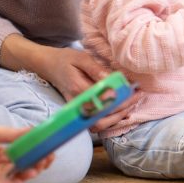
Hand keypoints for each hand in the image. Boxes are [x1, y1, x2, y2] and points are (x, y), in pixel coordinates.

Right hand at [0, 37, 135, 132]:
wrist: (46, 65)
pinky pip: (94, 122)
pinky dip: (109, 119)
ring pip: (98, 124)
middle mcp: (77, 103)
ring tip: (132, 104)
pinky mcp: (78, 111)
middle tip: (137, 96)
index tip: (135, 90)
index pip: (103, 100)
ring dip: (117, 117)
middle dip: (123, 109)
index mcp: (78, 88)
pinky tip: (122, 109)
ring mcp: (76, 109)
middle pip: (102, 117)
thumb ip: (96, 69)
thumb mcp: (81, 58)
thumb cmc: (65, 59)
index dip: (122, 97)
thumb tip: (113, 79)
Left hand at [0, 123, 53, 182]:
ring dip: (27, 174)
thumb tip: (35, 130)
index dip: (39, 153)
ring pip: (13, 178)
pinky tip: (21, 178)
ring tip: (36, 168)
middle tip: (47, 160)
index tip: (51, 150)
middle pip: (22, 167)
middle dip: (38, 164)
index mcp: (1, 152)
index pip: (25, 155)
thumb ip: (12, 134)